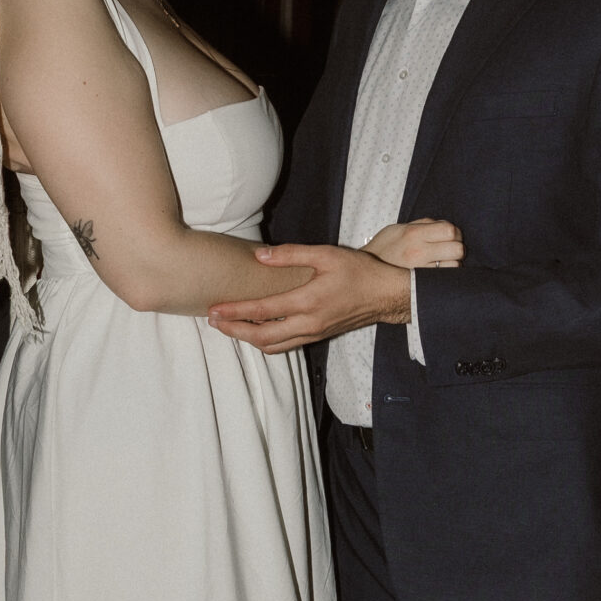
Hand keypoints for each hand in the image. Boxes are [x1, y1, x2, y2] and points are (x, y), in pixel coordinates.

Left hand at [208, 242, 410, 351]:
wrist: (387, 295)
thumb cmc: (359, 271)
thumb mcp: (326, 254)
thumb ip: (291, 254)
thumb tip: (261, 255)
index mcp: (307, 302)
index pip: (262, 311)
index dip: (234, 311)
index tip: (214, 310)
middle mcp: (308, 324)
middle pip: (261, 337)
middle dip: (234, 331)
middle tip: (213, 322)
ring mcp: (313, 333)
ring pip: (272, 346)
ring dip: (248, 339)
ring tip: (229, 328)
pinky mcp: (317, 336)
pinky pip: (285, 345)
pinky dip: (266, 342)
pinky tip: (256, 331)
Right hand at [363, 217, 464, 270]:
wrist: (364, 275)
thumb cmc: (383, 249)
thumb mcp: (397, 229)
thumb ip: (422, 224)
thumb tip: (444, 225)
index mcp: (413, 234)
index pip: (450, 230)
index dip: (455, 232)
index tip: (450, 236)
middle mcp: (418, 253)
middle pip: (458, 249)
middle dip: (457, 247)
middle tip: (449, 250)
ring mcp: (420, 272)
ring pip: (455, 267)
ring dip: (453, 264)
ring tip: (442, 263)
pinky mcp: (421, 286)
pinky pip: (445, 280)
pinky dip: (446, 276)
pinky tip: (438, 274)